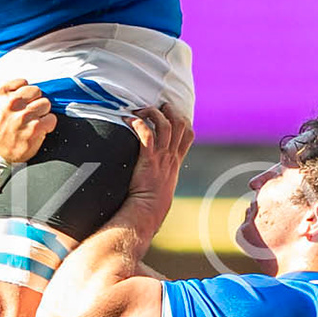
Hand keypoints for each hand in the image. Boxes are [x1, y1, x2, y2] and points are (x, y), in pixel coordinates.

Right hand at [0, 77, 55, 163]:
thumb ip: (1, 94)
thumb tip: (17, 87)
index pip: (23, 82)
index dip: (24, 93)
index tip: (23, 100)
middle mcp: (12, 103)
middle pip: (36, 91)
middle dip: (34, 101)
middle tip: (30, 111)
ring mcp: (25, 115)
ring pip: (45, 104)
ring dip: (42, 112)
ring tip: (34, 120)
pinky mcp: (35, 128)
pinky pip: (51, 119)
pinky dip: (48, 124)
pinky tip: (39, 129)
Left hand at [125, 103, 192, 221]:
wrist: (149, 209)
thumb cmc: (153, 198)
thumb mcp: (164, 181)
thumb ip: (161, 169)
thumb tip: (154, 163)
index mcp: (176, 159)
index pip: (189, 134)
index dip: (182, 119)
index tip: (171, 114)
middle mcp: (171, 156)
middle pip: (180, 124)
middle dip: (170, 110)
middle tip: (157, 107)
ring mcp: (161, 157)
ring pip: (165, 126)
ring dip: (154, 113)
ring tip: (141, 110)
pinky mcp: (148, 159)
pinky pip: (147, 135)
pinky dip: (139, 124)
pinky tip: (128, 120)